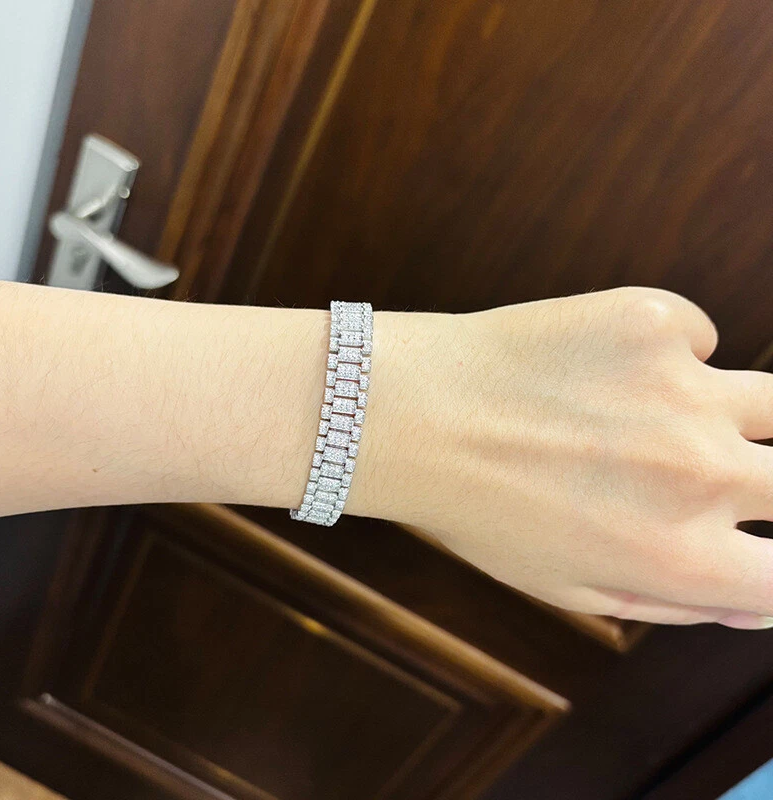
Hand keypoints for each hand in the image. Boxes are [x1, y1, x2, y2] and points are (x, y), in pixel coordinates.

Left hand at [350, 287, 772, 628]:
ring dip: (739, 418)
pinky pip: (700, 335)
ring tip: (660, 418)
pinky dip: (672, 353)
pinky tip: (611, 366)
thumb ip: (671, 603)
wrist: (409, 414)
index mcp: (680, 558)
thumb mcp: (567, 586)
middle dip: (768, 487)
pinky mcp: (650, 321)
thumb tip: (752, 601)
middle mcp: (700, 474)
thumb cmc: (479, 509)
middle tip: (689, 471)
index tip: (751, 543)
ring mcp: (683, 389)